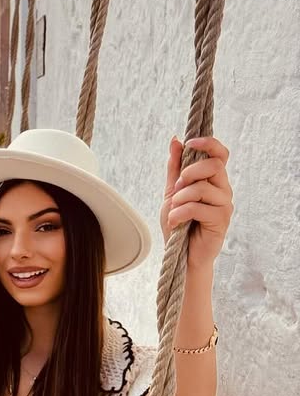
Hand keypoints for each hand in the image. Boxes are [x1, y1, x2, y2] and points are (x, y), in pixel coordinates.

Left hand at [160, 136, 232, 270]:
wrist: (181, 255)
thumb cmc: (179, 224)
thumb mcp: (172, 192)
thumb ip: (175, 168)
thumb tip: (176, 140)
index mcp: (213, 180)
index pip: (220, 153)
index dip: (208, 143)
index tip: (190, 142)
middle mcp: (223, 189)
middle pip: (214, 165)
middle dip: (188, 173)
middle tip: (176, 189)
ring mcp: (224, 204)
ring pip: (202, 188)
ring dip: (180, 198)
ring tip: (173, 211)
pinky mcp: (221, 220)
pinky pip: (198, 207)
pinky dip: (180, 213)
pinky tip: (175, 222)